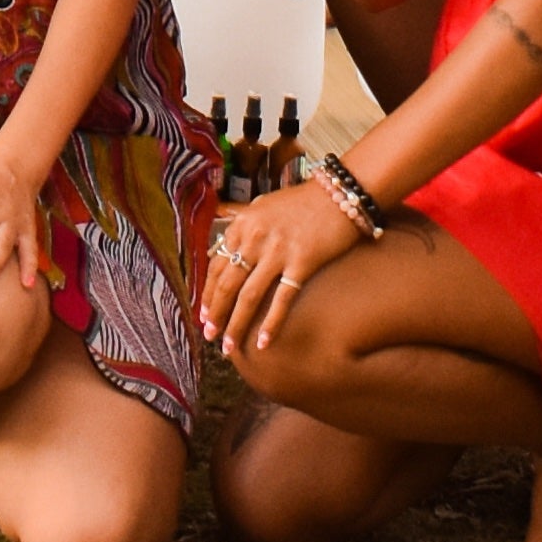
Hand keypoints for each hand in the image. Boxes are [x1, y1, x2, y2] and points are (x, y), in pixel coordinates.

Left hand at [199, 174, 358, 355]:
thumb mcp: (263, 207)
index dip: (207, 293)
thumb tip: (223, 252)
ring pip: (248, 296)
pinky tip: (263, 343)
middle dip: (216, 314)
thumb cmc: (303, 201)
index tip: (203, 314)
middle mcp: (255, 237)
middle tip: (210, 336)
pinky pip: (282, 299)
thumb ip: (243, 228)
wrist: (339, 193)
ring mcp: (277, 251)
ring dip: (236, 325)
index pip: (216, 266)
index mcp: (242, 224)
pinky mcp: (301, 262)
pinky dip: (271, 324)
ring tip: (229, 348)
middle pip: (228, 284)